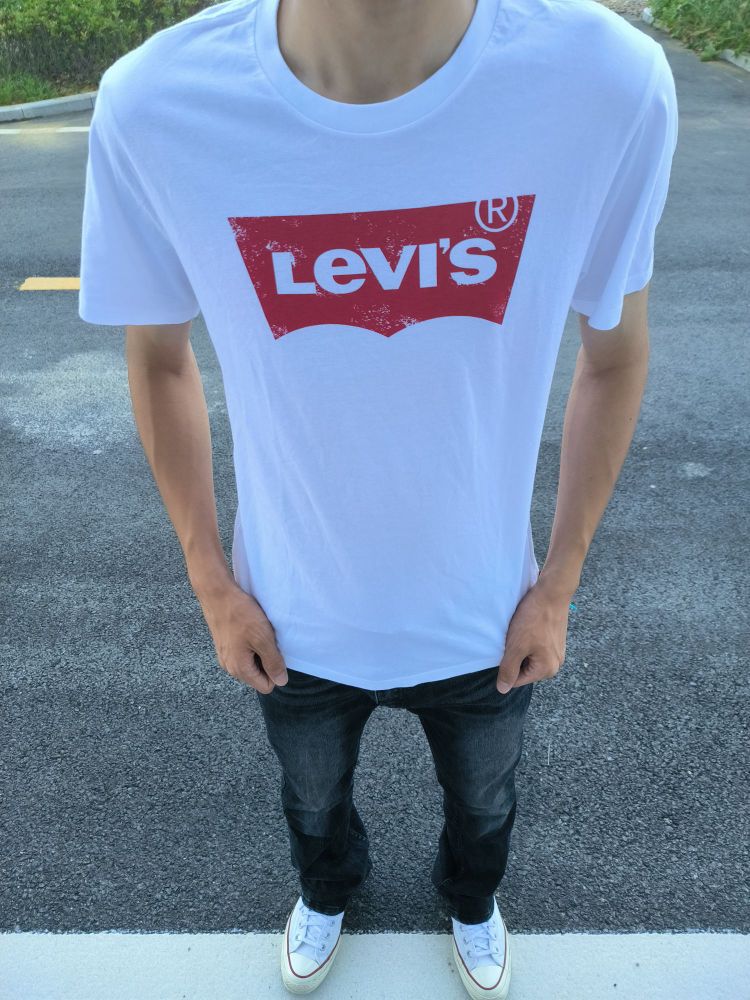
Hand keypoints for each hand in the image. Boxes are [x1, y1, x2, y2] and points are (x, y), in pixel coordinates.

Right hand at [196, 576, 288, 692]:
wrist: (218, 594)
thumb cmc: (241, 615)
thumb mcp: (263, 639)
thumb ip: (273, 662)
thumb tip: (281, 681)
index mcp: (239, 669)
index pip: (266, 686)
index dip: (276, 671)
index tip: (275, 651)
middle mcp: (230, 667)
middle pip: (258, 676)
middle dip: (267, 662)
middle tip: (268, 640)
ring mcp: (225, 656)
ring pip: (251, 664)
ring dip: (260, 652)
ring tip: (259, 633)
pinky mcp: (224, 645)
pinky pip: (244, 653)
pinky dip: (251, 644)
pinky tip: (250, 629)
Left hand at [496, 575, 571, 692]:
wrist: (552, 592)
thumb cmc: (534, 619)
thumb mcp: (516, 646)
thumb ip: (508, 670)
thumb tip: (503, 689)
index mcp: (546, 670)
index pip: (517, 680)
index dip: (505, 667)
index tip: (504, 650)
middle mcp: (555, 664)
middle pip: (524, 669)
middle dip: (514, 656)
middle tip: (512, 639)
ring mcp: (556, 652)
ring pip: (528, 656)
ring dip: (520, 647)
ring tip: (519, 632)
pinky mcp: (555, 640)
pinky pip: (535, 647)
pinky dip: (527, 640)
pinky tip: (526, 627)